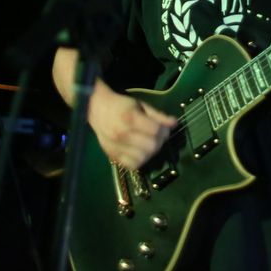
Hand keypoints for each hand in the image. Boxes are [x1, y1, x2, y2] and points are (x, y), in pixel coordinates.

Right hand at [52, 47, 176, 169]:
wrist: (96, 109)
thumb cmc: (121, 105)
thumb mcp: (141, 105)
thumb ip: (158, 115)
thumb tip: (174, 123)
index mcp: (130, 119)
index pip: (155, 131)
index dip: (164, 130)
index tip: (164, 127)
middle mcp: (122, 135)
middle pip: (151, 147)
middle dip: (159, 141)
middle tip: (157, 136)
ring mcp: (116, 147)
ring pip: (144, 158)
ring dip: (151, 152)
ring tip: (149, 143)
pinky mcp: (112, 156)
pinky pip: (132, 165)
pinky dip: (140, 160)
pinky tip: (140, 151)